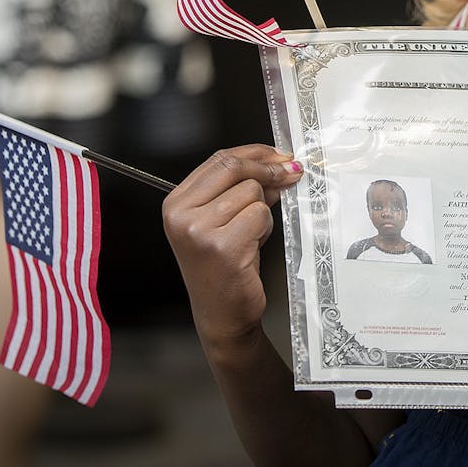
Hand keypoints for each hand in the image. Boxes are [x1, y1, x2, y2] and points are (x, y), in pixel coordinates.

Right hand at [162, 146, 303, 361]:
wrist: (222, 313)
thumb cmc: (224, 267)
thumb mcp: (225, 220)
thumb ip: (243, 189)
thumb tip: (279, 163)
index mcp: (176, 203)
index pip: (218, 160)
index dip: (254, 153)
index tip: (279, 154)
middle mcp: (180, 215)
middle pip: (234, 168)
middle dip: (268, 168)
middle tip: (291, 172)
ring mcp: (198, 230)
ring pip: (251, 192)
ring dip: (263, 211)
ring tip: (251, 236)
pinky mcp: (222, 246)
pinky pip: (260, 215)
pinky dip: (265, 228)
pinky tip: (253, 247)